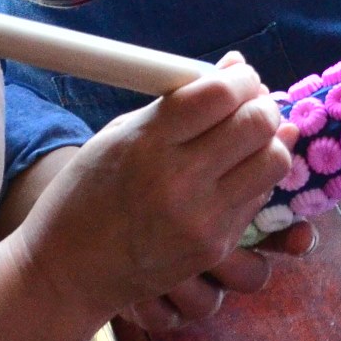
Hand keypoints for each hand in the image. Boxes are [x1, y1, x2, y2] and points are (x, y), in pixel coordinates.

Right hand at [12, 54, 291, 326]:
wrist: (67, 272)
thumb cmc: (87, 194)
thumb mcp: (119, 135)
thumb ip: (181, 102)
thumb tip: (238, 67)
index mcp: (147, 144)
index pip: (220, 94)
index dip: (241, 78)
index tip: (240, 77)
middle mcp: (178, 181)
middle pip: (258, 124)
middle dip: (262, 106)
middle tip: (251, 105)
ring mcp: (201, 219)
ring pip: (274, 162)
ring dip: (269, 142)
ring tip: (247, 140)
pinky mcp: (215, 247)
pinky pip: (258, 198)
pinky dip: (253, 179)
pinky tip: (231, 175)